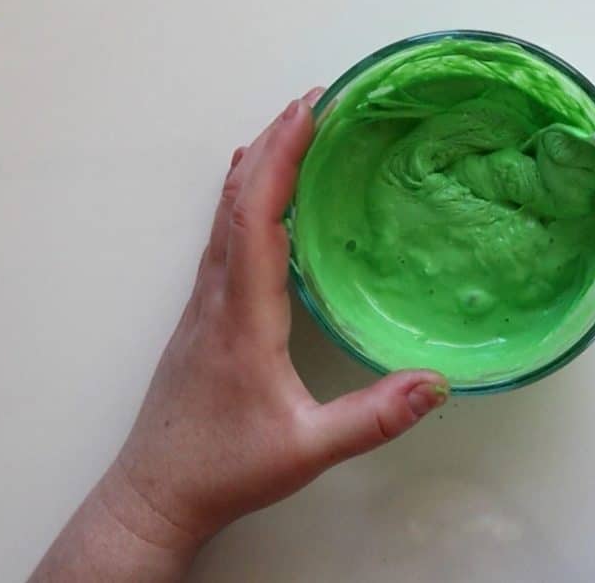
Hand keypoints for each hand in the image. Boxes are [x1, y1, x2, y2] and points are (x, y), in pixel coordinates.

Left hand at [31, 90, 448, 581]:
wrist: (155, 494)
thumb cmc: (223, 468)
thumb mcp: (308, 449)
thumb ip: (375, 417)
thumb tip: (439, 382)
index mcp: (242, 315)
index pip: (257, 216)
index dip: (283, 156)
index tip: (311, 109)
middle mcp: (216, 296)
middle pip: (237, 198)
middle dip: (276, 140)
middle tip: (318, 99)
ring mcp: (204, 303)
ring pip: (225, 213)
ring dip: (259, 163)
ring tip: (294, 128)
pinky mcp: (204, 314)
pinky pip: (223, 235)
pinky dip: (246, 196)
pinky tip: (260, 196)